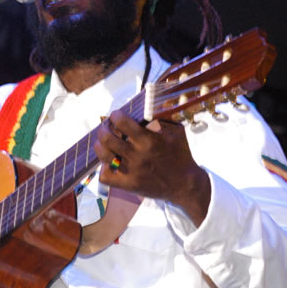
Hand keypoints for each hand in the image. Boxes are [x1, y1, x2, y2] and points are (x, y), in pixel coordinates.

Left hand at [94, 110, 210, 224]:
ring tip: (103, 142)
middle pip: (107, 138)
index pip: (121, 122)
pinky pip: (105, 177)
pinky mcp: (129, 185)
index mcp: (148, 140)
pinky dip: (104, 168)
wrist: (186, 185)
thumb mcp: (176, 131)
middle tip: (106, 127)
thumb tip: (150, 102)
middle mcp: (137, 155)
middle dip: (103, 128)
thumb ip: (162, 116)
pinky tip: (110, 163)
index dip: (115, 115)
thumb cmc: (181, 154)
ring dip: (100, 146)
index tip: (116, 115)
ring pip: (103, 156)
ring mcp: (131, 171)